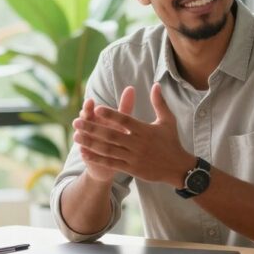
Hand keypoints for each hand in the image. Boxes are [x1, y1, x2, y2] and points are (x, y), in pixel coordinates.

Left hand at [73, 83, 193, 187]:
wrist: (178, 167)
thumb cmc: (172, 141)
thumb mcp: (168, 120)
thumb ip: (160, 103)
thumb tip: (156, 84)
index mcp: (145, 130)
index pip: (125, 120)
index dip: (110, 114)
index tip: (96, 109)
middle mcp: (138, 143)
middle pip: (111, 135)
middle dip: (92, 128)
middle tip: (76, 122)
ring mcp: (134, 157)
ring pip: (108, 150)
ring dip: (90, 143)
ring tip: (76, 136)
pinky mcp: (132, 169)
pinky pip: (111, 163)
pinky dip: (97, 158)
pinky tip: (85, 153)